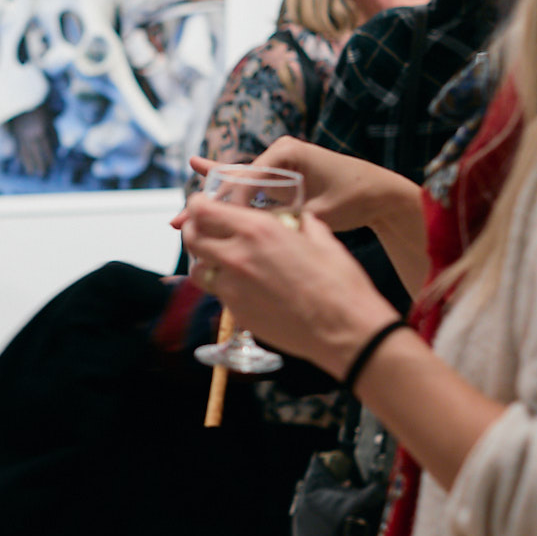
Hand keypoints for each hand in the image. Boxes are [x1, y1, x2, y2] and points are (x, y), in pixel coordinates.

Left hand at [174, 195, 397, 375]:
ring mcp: (233, 289)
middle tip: (203, 230)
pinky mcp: (237, 313)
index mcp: (257, 230)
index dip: (197, 206)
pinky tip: (246, 287)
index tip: (200, 205)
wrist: (344, 330)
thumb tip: (299, 218)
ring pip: (197, 270)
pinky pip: (219, 295)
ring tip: (222, 261)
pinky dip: (225, 288)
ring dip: (204, 262)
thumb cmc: (339, 283)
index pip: (203, 211)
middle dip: (193, 231)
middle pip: (192, 238)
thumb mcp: (321, 239)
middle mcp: (237, 256)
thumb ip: (301, 223)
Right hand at [191, 136, 414, 234]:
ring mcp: (277, 163)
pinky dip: (227, 188)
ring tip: (179, 217)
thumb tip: (250, 235)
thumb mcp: (317, 212)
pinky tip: (197, 166)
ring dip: (212, 204)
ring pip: (236, 185)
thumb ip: (283, 219)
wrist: (379, 192)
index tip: (214, 229)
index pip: (245, 180)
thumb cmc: (354, 199)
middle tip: (179, 223)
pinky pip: (248, 184)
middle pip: (233, 182)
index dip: (227, 206)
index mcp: (285, 153)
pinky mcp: (279, 175)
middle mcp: (277, 153)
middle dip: (208, 206)